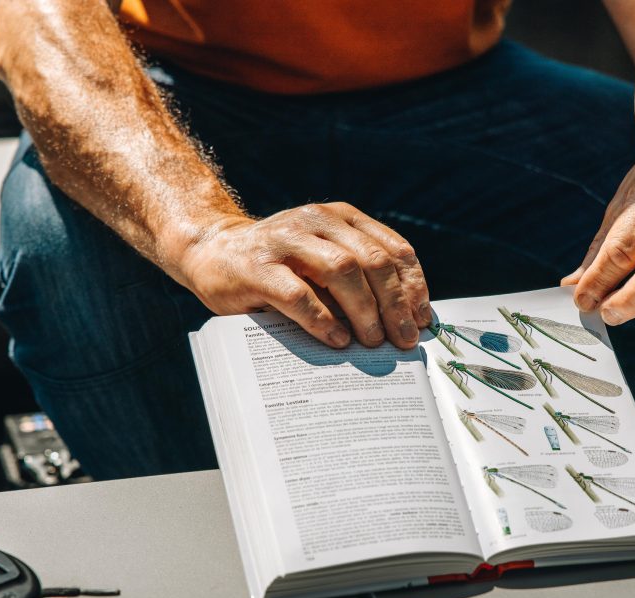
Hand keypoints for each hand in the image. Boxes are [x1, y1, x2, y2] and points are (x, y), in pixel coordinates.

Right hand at [179, 203, 430, 348]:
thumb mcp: (324, 260)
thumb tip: (406, 321)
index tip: (421, 320)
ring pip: (341, 270)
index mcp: (341, 218)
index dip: (413, 286)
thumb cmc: (281, 267)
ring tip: (372, 341)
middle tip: (403, 339)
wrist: (213, 253)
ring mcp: (285, 241)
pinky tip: (336, 340)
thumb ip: (359, 278)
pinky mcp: (257, 268)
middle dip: (394, 304)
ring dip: (364, 311)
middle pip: (372, 261)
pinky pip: (299, 294)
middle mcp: (315, 221)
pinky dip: (323, 319)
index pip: (393, 248)